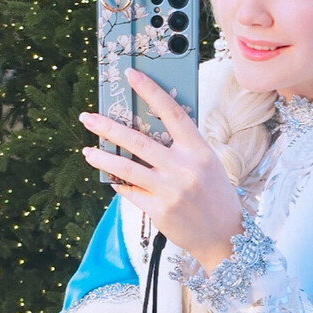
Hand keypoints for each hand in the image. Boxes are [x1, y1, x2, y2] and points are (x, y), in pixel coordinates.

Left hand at [79, 68, 242, 271]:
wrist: (224, 236)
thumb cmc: (215, 196)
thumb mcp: (207, 164)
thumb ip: (182, 148)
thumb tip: (148, 130)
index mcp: (199, 150)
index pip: (172, 112)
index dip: (150, 91)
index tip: (131, 76)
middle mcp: (184, 168)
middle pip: (138, 140)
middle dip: (108, 127)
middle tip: (88, 118)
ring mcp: (170, 190)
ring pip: (125, 168)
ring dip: (102, 158)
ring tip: (88, 151)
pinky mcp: (158, 210)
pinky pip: (130, 192)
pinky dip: (119, 183)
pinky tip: (112, 178)